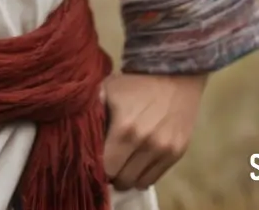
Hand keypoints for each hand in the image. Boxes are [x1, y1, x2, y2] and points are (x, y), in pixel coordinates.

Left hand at [100, 71, 207, 190]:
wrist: (173, 75)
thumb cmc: (134, 83)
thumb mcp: (107, 90)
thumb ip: (93, 113)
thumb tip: (80, 135)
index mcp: (124, 129)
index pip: (107, 168)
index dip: (99, 166)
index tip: (96, 159)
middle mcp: (146, 144)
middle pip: (123, 179)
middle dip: (113, 174)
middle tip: (110, 161)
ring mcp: (164, 150)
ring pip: (139, 182)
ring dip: (129, 176)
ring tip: (124, 162)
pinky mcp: (177, 153)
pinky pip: (155, 178)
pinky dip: (144, 174)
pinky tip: (138, 161)